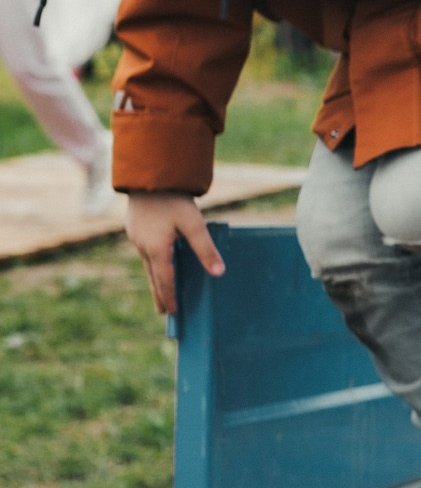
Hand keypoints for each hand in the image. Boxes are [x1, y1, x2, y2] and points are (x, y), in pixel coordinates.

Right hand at [126, 191, 223, 317]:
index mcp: (157, 249)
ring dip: (155, 279)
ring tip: (159, 291)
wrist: (149, 175)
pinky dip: (152, 263)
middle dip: (159, 294)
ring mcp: (136, 236)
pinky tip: (157, 262)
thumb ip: (205, 249)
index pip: (165, 280)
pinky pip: (145, 251)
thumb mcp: (194, 223)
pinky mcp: (134, 227)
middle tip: (163, 312)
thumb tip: (218, 273)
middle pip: (152, 276)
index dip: (169, 297)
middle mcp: (143, 246)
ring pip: (147, 264)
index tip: (173, 312)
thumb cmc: (173, 199)